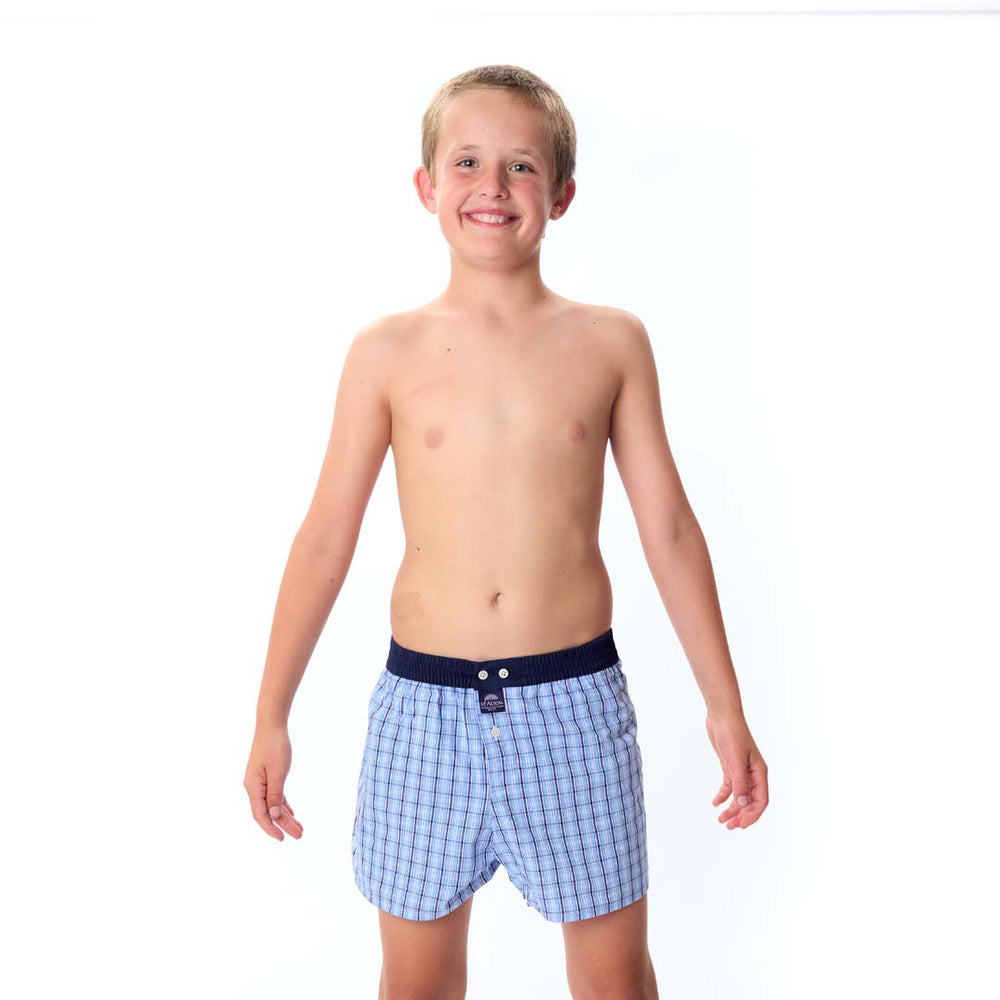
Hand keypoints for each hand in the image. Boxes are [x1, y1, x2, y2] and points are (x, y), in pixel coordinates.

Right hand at [244, 724, 303, 840]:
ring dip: (286, 816)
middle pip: (268, 812)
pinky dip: (283, 805)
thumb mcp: (278, 772)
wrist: (271, 724)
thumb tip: (272, 816)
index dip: (271, 828)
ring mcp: (260, 781)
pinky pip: (275, 795)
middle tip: (300, 835)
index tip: (283, 838)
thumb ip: (275, 795)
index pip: (260, 814)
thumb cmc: (275, 746)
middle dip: (284, 825)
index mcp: (253, 787)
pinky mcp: (267, 776)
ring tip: (299, 828)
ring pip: (273, 804)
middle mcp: (254, 786)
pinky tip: (292, 813)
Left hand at [704, 713, 767, 828]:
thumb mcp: (735, 760)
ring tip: (720, 819)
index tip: (740, 825)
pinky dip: (723, 795)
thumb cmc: (732, 734)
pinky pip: (729, 785)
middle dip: (740, 815)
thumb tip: (743, 804)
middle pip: (750, 801)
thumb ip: (740, 783)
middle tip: (728, 826)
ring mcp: (741, 770)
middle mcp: (752, 773)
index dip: (752, 815)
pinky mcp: (730, 766)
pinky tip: (715, 803)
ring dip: (731, 808)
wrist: (722, 716)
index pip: (761, 801)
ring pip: (739, 795)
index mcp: (759, 773)